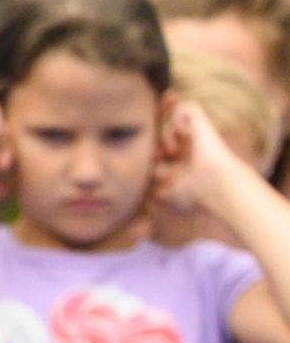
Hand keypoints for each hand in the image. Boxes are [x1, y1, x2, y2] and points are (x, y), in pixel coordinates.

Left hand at [150, 92, 241, 237]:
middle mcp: (182, 142)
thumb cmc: (191, 197)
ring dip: (165, 133)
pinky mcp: (199, 121)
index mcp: (174, 158)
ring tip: (170, 151)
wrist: (210, 185)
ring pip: (169, 117)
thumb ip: (147, 221)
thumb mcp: (163, 205)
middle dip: (155, 134)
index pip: (156, 143)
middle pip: (160, 123)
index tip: (153, 154)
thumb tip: (131, 235)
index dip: (151, 140)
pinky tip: (181, 137)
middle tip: (161, 155)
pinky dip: (178, 119)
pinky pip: (184, 107)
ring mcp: (192, 131)